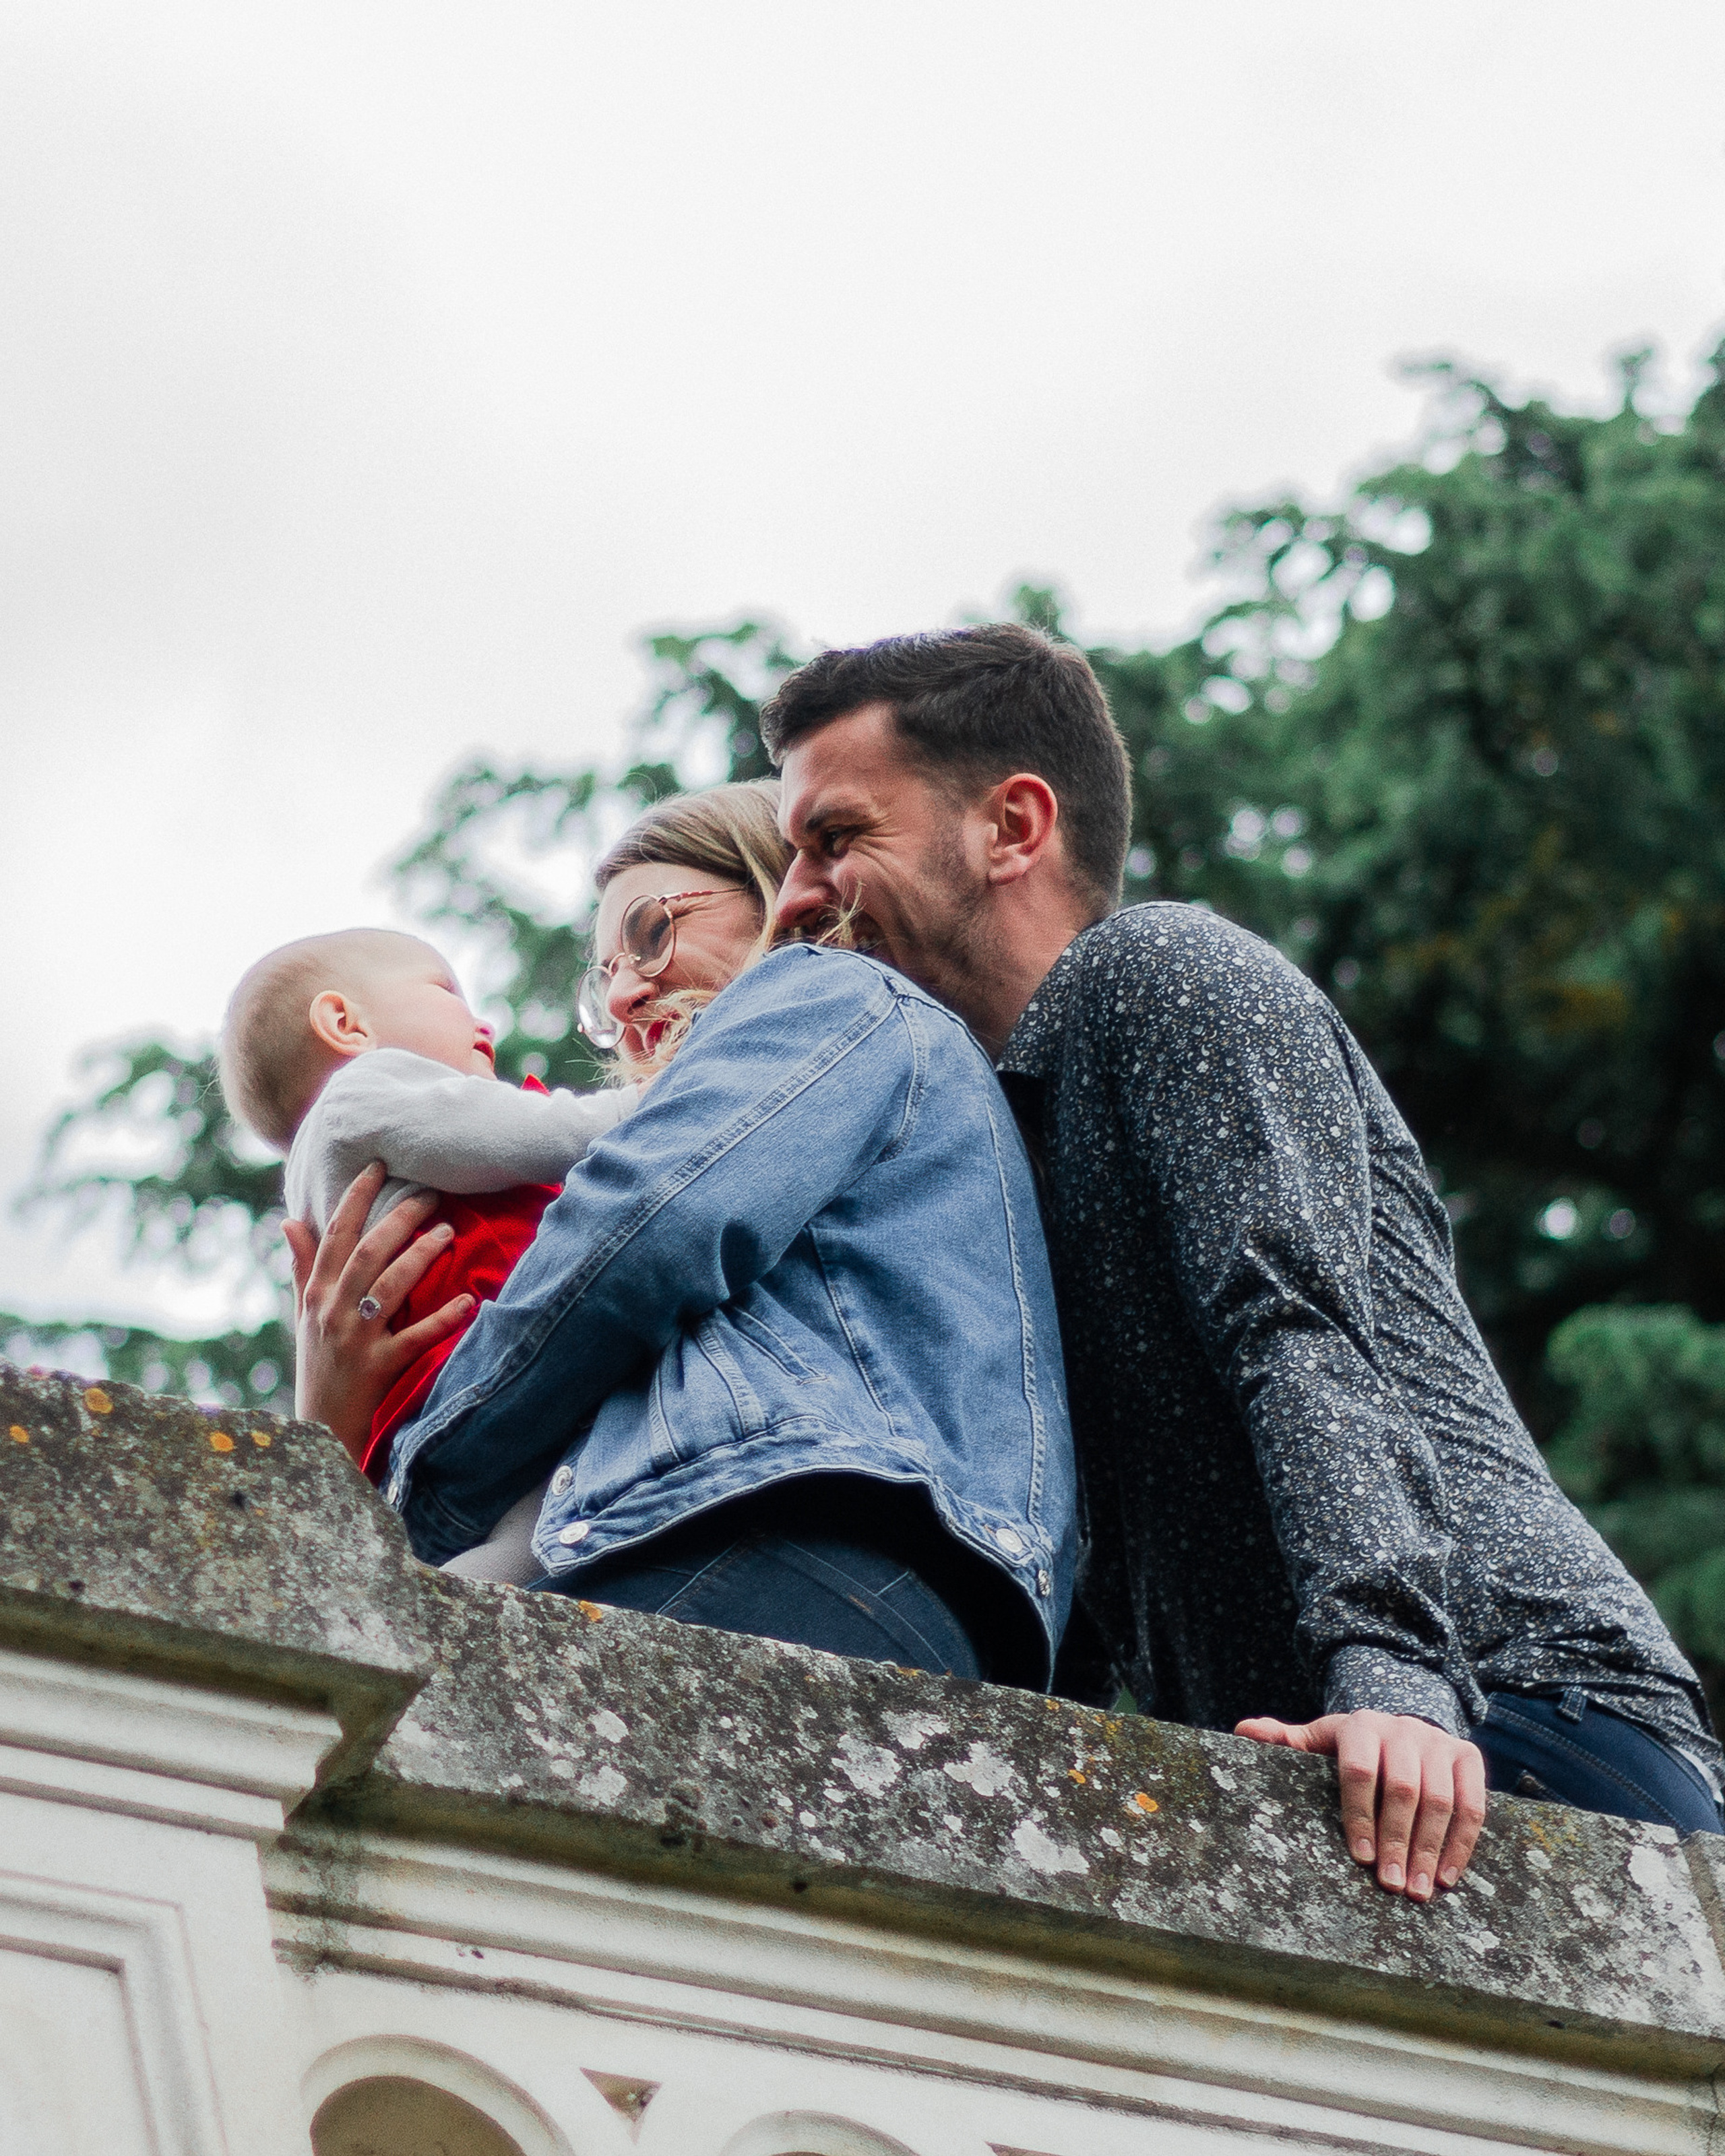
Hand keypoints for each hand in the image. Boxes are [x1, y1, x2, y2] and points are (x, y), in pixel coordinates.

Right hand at [282, 1162, 474, 1468]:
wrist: (318, 1431)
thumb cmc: (317, 1366)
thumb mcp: (303, 1315)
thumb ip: (301, 1267)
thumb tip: (290, 1220)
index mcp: (317, 1294)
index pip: (334, 1235)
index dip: (355, 1197)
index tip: (378, 1165)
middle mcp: (333, 1311)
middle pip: (367, 1253)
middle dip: (398, 1218)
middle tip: (431, 1192)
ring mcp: (355, 1339)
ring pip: (390, 1287)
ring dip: (421, 1256)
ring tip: (449, 1232)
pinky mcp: (379, 1368)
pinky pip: (415, 1339)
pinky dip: (443, 1319)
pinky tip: (469, 1301)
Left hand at [1235, 1709, 1486, 1900]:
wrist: (1402, 1726)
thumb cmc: (1352, 1747)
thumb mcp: (1318, 1740)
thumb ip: (1283, 1740)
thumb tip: (1243, 1731)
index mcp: (1360, 1725)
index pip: (1360, 1770)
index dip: (1360, 1815)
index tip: (1361, 1858)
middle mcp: (1403, 1729)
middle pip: (1404, 1790)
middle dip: (1398, 1841)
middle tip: (1391, 1886)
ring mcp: (1439, 1742)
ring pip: (1440, 1800)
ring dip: (1430, 1850)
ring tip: (1418, 1891)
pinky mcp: (1468, 1756)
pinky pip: (1472, 1805)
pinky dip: (1461, 1844)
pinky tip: (1447, 1877)